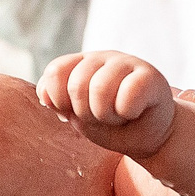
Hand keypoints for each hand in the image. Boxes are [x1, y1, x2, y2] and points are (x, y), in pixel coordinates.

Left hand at [39, 50, 174, 156]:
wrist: (147, 137)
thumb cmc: (110, 124)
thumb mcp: (77, 114)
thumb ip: (57, 100)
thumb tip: (44, 94)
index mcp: (80, 64)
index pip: (55, 72)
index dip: (58, 99)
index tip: (71, 113)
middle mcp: (102, 58)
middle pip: (76, 85)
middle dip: (85, 113)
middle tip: (100, 117)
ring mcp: (126, 63)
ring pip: (100, 89)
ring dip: (106, 115)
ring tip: (117, 116)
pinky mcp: (150, 76)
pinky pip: (128, 95)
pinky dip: (127, 112)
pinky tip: (133, 113)